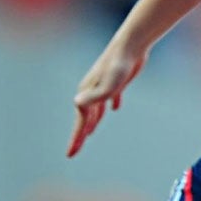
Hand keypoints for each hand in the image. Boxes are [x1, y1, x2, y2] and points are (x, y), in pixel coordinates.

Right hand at [68, 37, 146, 156]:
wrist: (131, 45)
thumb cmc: (119, 66)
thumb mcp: (108, 86)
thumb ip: (94, 97)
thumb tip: (77, 104)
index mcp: (87, 94)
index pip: (80, 123)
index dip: (75, 139)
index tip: (69, 155)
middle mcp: (92, 90)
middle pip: (85, 118)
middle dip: (80, 135)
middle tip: (74, 151)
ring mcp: (104, 85)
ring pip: (96, 108)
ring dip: (93, 121)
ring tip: (90, 133)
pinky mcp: (117, 80)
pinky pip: (111, 96)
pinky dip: (111, 104)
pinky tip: (115, 108)